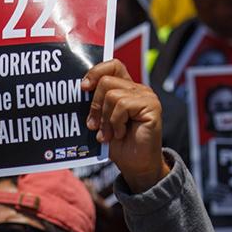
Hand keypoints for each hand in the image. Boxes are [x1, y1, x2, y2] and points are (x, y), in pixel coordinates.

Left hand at [83, 60, 170, 192]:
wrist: (136, 166)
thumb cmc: (119, 145)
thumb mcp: (102, 121)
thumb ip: (97, 104)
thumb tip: (80, 90)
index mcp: (126, 89)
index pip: (112, 66)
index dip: (96, 72)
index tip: (83, 88)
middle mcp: (138, 89)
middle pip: (106, 81)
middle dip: (95, 105)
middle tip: (93, 126)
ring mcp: (146, 97)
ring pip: (112, 95)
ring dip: (105, 119)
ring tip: (108, 135)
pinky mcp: (151, 106)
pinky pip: (123, 106)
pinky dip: (115, 123)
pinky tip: (120, 134)